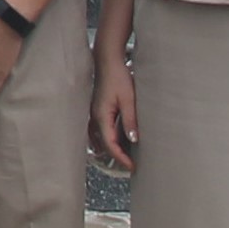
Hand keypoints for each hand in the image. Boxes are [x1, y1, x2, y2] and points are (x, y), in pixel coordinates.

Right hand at [91, 53, 140, 170]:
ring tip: (124, 157)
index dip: (121, 158)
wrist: (108, 60)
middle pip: (104, 144)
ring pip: (100, 138)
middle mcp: (95, 117)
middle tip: (130, 165)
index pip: (110, 144)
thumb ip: (130, 120)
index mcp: (102, 116)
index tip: (132, 167)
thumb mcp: (128, 99)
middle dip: (116, 156)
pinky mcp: (98, 109)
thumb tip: (133, 140)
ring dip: (111, 149)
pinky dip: (106, 139)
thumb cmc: (118, 77)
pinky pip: (99, 130)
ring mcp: (95, 113)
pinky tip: (114, 141)